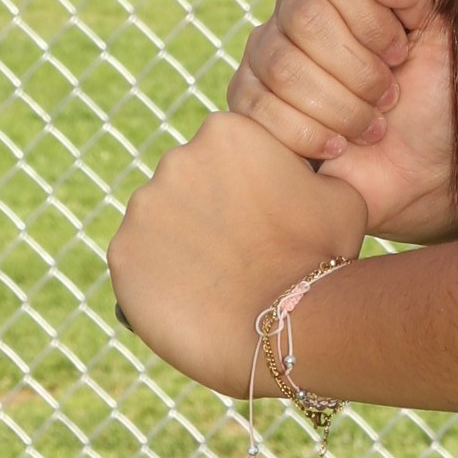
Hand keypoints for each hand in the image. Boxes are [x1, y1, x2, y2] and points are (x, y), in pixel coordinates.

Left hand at [108, 110, 367, 396]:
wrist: (291, 327)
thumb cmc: (321, 257)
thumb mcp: (335, 191)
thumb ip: (300, 170)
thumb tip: (296, 174)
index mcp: (225, 131)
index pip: (220, 152)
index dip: (242, 186)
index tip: (258, 218)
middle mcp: (176, 158)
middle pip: (184, 183)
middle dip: (205, 212)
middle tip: (238, 252)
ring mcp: (143, 207)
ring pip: (158, 223)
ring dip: (179, 244)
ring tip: (214, 281)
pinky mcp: (121, 254)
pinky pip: (137, 262)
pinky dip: (157, 278)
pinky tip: (190, 298)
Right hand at [226, 0, 457, 241]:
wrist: (423, 173)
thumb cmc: (436, 98)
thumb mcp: (443, 34)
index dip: (372, 18)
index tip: (401, 53)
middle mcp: (296, 13)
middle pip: (305, 18)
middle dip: (360, 70)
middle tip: (389, 97)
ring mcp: (266, 58)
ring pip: (283, 67)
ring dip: (342, 108)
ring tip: (370, 127)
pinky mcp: (250, 106)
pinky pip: (260, 109)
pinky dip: (310, 135)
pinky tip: (337, 146)